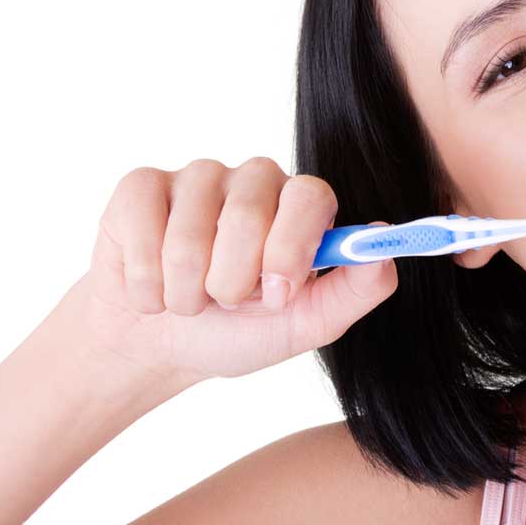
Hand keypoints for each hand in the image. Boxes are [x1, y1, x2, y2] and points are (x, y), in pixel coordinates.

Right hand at [64, 157, 396, 386]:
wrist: (158, 347)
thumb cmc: (238, 331)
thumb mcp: (306, 325)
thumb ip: (356, 289)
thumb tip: (384, 247)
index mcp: (301, 207)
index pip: (310, 196)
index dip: (292, 246)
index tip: (278, 294)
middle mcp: (254, 180)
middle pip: (249, 212)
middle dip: (233, 281)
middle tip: (226, 302)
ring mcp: (197, 177)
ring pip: (191, 231)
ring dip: (186, 291)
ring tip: (189, 301)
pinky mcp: (141, 186)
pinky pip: (143, 224)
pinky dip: (146, 280)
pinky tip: (150, 288)